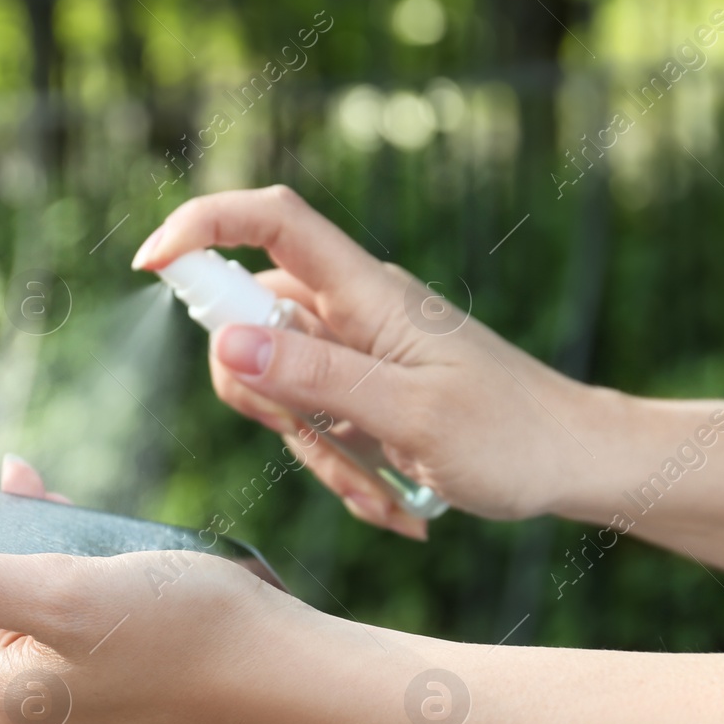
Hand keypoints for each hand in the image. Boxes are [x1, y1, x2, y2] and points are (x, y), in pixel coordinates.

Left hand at [0, 438, 335, 723]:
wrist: (297, 678)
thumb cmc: (186, 629)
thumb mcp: (53, 588)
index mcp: (3, 698)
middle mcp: (36, 721)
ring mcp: (87, 718)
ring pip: (35, 615)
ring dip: (27, 548)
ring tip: (31, 487)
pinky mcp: (132, 706)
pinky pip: (79, 633)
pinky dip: (73, 579)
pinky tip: (89, 540)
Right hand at [133, 186, 617, 534]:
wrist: (573, 464)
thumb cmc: (512, 437)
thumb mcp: (411, 416)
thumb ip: (318, 378)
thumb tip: (227, 340)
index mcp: (366, 293)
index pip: (272, 221)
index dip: (204, 225)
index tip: (151, 267)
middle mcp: (354, 311)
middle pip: (251, 322)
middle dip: (266, 399)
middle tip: (320, 442)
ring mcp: (357, 352)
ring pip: (280, 389)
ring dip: (318, 454)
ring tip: (388, 493)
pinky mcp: (364, 390)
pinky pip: (316, 424)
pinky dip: (343, 469)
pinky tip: (396, 502)